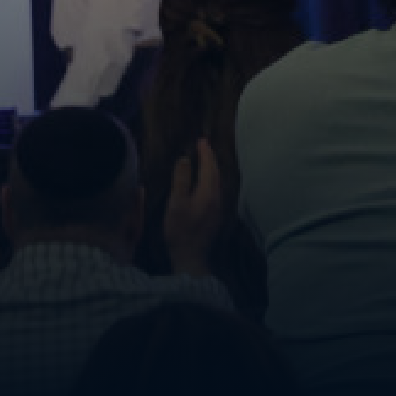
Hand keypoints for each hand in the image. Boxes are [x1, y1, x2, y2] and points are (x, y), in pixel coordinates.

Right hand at [163, 139, 225, 275]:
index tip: (201, 140)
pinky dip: (211, 179)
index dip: (205, 152)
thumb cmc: (180, 229)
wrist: (191, 256)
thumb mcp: (176, 202)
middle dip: (210, 158)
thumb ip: (181, 179)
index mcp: (208, 192)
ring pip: (217, 181)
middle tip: (203, 146)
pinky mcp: (215, 215)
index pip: (208, 166)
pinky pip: (216, 189)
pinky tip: (206, 181)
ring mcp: (218, 207)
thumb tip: (185, 159)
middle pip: (216, 173)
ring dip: (212, 168)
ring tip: (205, 159)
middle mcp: (217, 197)